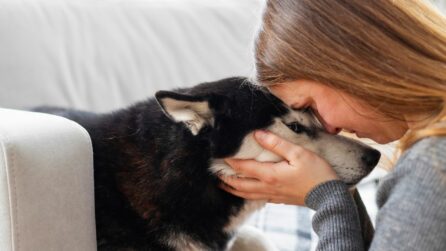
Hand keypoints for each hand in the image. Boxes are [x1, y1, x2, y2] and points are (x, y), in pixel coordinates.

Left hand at [219, 130, 338, 205]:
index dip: (229, 160)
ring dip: (232, 188)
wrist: (330, 196)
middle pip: (239, 183)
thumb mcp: (299, 153)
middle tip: (214, 171)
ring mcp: (272, 195)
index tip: (218, 153)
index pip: (243, 167)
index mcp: (270, 174)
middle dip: (225, 178)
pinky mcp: (278, 199)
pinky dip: (245, 194)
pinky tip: (244, 191)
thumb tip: (258, 134)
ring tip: (222, 183)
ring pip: (245, 193)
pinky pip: (256, 197)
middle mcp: (267, 187)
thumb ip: (277, 143)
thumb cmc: (317, 173)